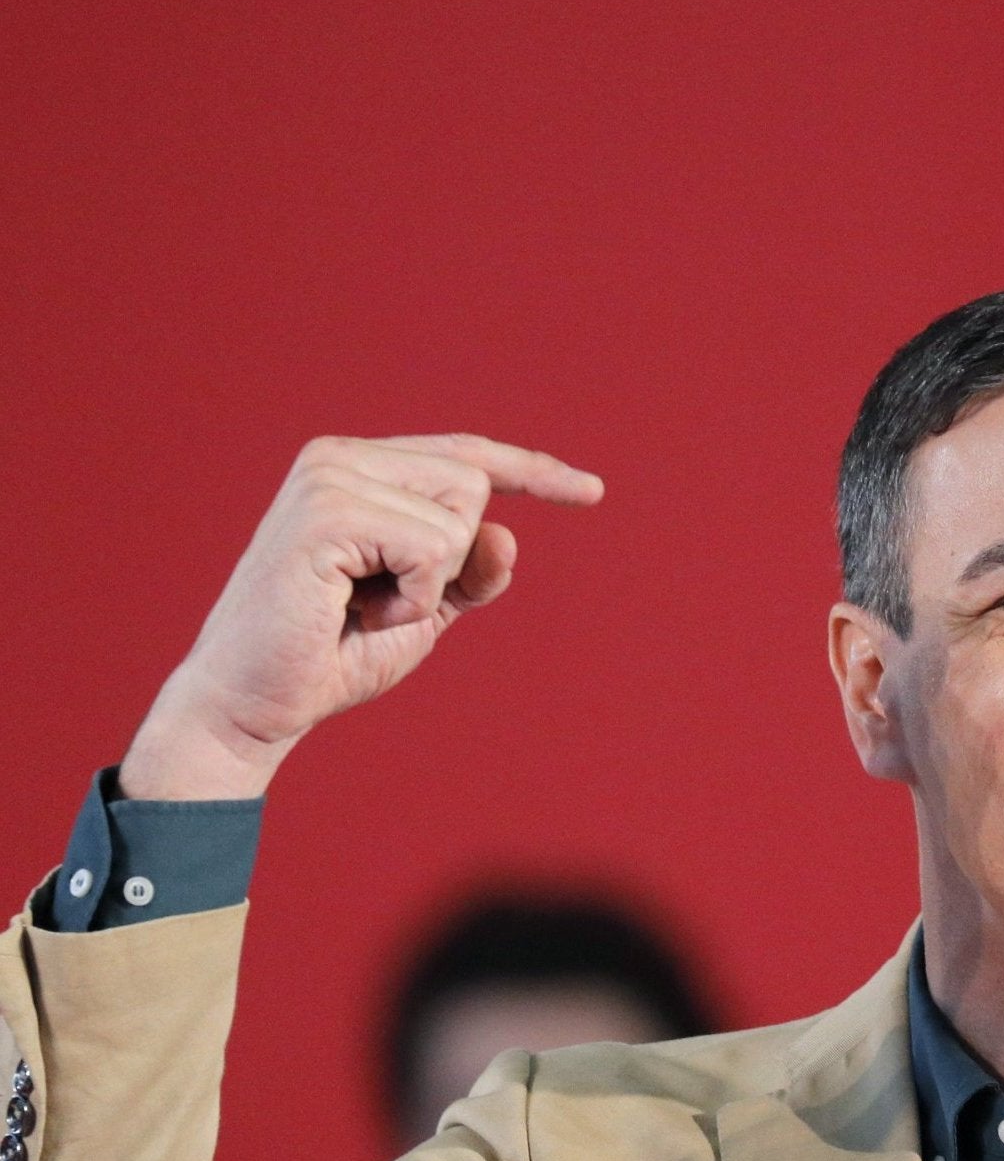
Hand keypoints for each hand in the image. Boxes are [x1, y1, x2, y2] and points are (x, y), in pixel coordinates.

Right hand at [121, 434, 602, 799]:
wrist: (254, 704)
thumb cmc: (334, 654)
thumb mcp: (428, 609)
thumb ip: (473, 570)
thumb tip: (506, 534)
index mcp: (360, 468)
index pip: (466, 457)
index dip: (533, 472)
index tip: (594, 492)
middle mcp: (340, 456)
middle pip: (474, 484)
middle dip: (454, 560)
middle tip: (381, 600)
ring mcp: (328, 476)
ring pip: (459, 517)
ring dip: (428, 585)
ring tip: (361, 608)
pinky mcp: (325, 512)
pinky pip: (432, 548)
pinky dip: (413, 597)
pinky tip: (354, 612)